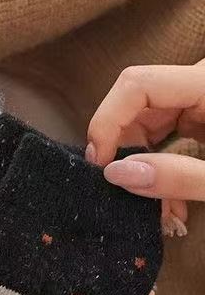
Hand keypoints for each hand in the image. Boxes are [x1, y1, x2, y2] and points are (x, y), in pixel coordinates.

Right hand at [86, 62, 204, 228]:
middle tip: (122, 191)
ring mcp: (201, 99)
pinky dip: (159, 167)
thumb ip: (178, 178)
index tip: (99, 166)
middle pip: (135, 103)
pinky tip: (169, 201)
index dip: (106, 122)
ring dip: (141, 166)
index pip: (136, 86)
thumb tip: (116, 174)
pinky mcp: (203, 116)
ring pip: (146, 122)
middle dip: (122, 150)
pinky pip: (165, 134)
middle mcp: (200, 84)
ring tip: (157, 210)